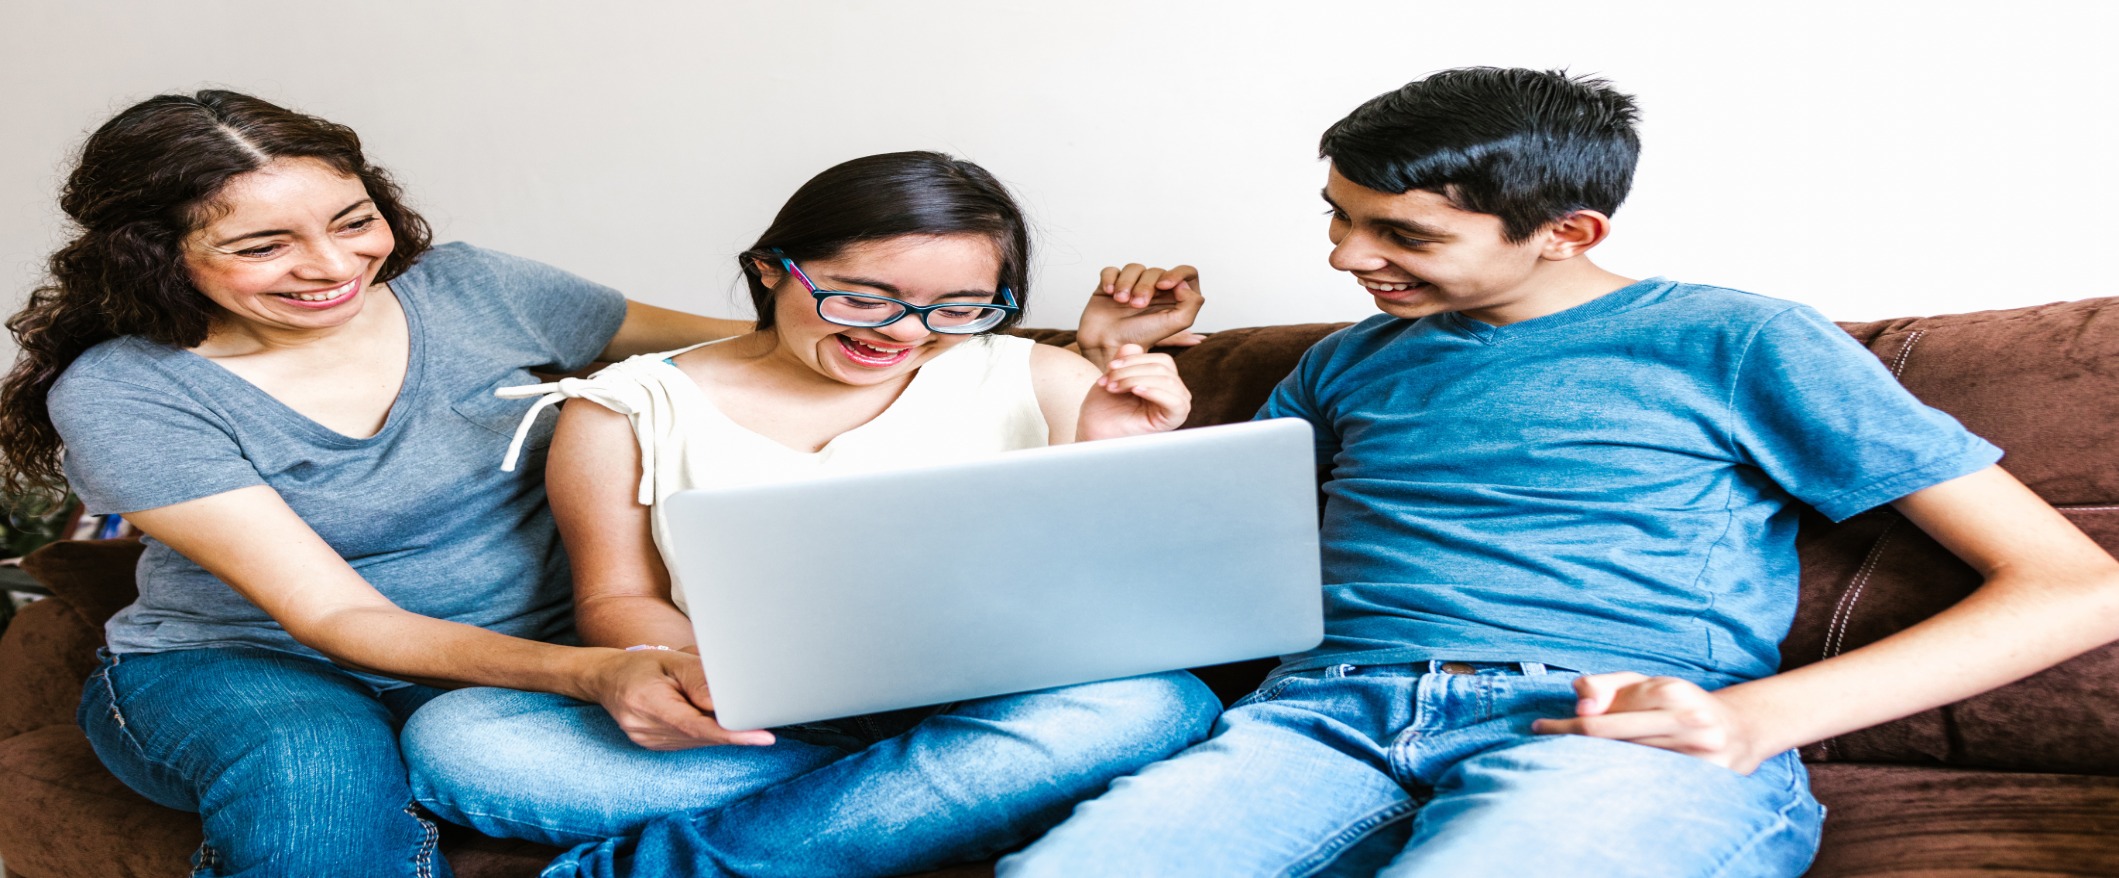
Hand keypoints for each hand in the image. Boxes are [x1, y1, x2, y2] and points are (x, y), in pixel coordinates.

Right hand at [589, 648, 774, 749]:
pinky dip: (705, 730)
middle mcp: (646, 729)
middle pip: (703, 734)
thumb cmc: (643, 665)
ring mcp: (649, 741)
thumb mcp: (672, 661)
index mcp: (649, 703)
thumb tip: (724, 703)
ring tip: (723, 705)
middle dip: (732, 726)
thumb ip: (699, 680)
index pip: (698, 726)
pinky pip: (690, 741)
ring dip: (718, 727)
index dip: (733, 733)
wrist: (608, 679)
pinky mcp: (654, 745)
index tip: (763, 737)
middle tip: (759, 712)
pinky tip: (705, 714)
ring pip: (699, 740)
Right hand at [1076, 263, 1204, 367]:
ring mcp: (1132, 286)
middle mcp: (1154, 291)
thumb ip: (1192, 304)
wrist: (1105, 344)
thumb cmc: (1139, 337)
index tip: (1163, 285)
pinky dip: (1110, 279)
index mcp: (1173, 299)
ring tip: (1120, 301)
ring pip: (1134, 268)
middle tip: (1136, 305)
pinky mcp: (1112, 284)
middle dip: (1145, 286)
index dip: (1177, 274)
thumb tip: (1184, 284)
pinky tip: (1109, 293)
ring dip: (1126, 283)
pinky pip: (1112, 270)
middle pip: (1156, 270)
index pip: (1187, 273)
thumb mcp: (1175, 324)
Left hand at [1076, 343, 1191, 440]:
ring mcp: (1176, 405)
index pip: (1160, 359)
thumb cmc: (1105, 407)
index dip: (1134, 359)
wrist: (1095, 432)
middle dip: (1131, 370)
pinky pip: (1175, 401)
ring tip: (1114, 388)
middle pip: (1162, 367)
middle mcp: (1174, 391)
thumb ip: (1126, 359)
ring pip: (1166, 380)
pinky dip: (1155, 391)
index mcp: (1164, 380)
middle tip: (1108, 381)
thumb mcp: (1114, 375)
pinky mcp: (1175, 419)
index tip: (1109, 367)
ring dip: (1135, 380)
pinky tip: (1136, 391)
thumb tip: (1135, 348)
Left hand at [1531, 672, 1769, 772]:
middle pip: (1615, 745)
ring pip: (1634, 768)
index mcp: (1670, 692)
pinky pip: (1658, 787)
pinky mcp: (1713, 779)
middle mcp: (1689, 721)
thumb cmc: (1678, 704)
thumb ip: (1605, 685)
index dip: (1565, 726)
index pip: (1602, 719)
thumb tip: (1576, 696)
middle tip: (1545, 748)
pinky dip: (1631, 785)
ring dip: (1599, 769)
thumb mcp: (1643, 683)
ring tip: (1575, 766)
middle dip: (1576, 747)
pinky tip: (1612, 783)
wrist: (1740, 730)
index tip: (1539, 729)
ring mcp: (1703, 753)